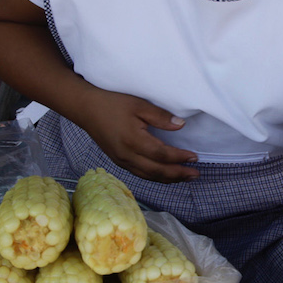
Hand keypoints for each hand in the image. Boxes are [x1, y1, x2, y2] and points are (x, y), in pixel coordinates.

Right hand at [76, 89, 198, 182]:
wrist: (86, 109)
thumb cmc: (112, 103)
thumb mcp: (139, 105)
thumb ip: (160, 117)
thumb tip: (181, 125)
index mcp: (134, 141)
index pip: (162, 155)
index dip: (180, 158)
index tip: (194, 156)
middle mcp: (127, 156)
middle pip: (157, 171)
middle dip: (178, 174)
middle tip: (196, 174)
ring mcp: (121, 161)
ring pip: (148, 176)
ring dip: (168, 179)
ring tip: (184, 177)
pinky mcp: (118, 161)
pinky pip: (140, 174)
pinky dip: (155, 177)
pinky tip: (164, 175)